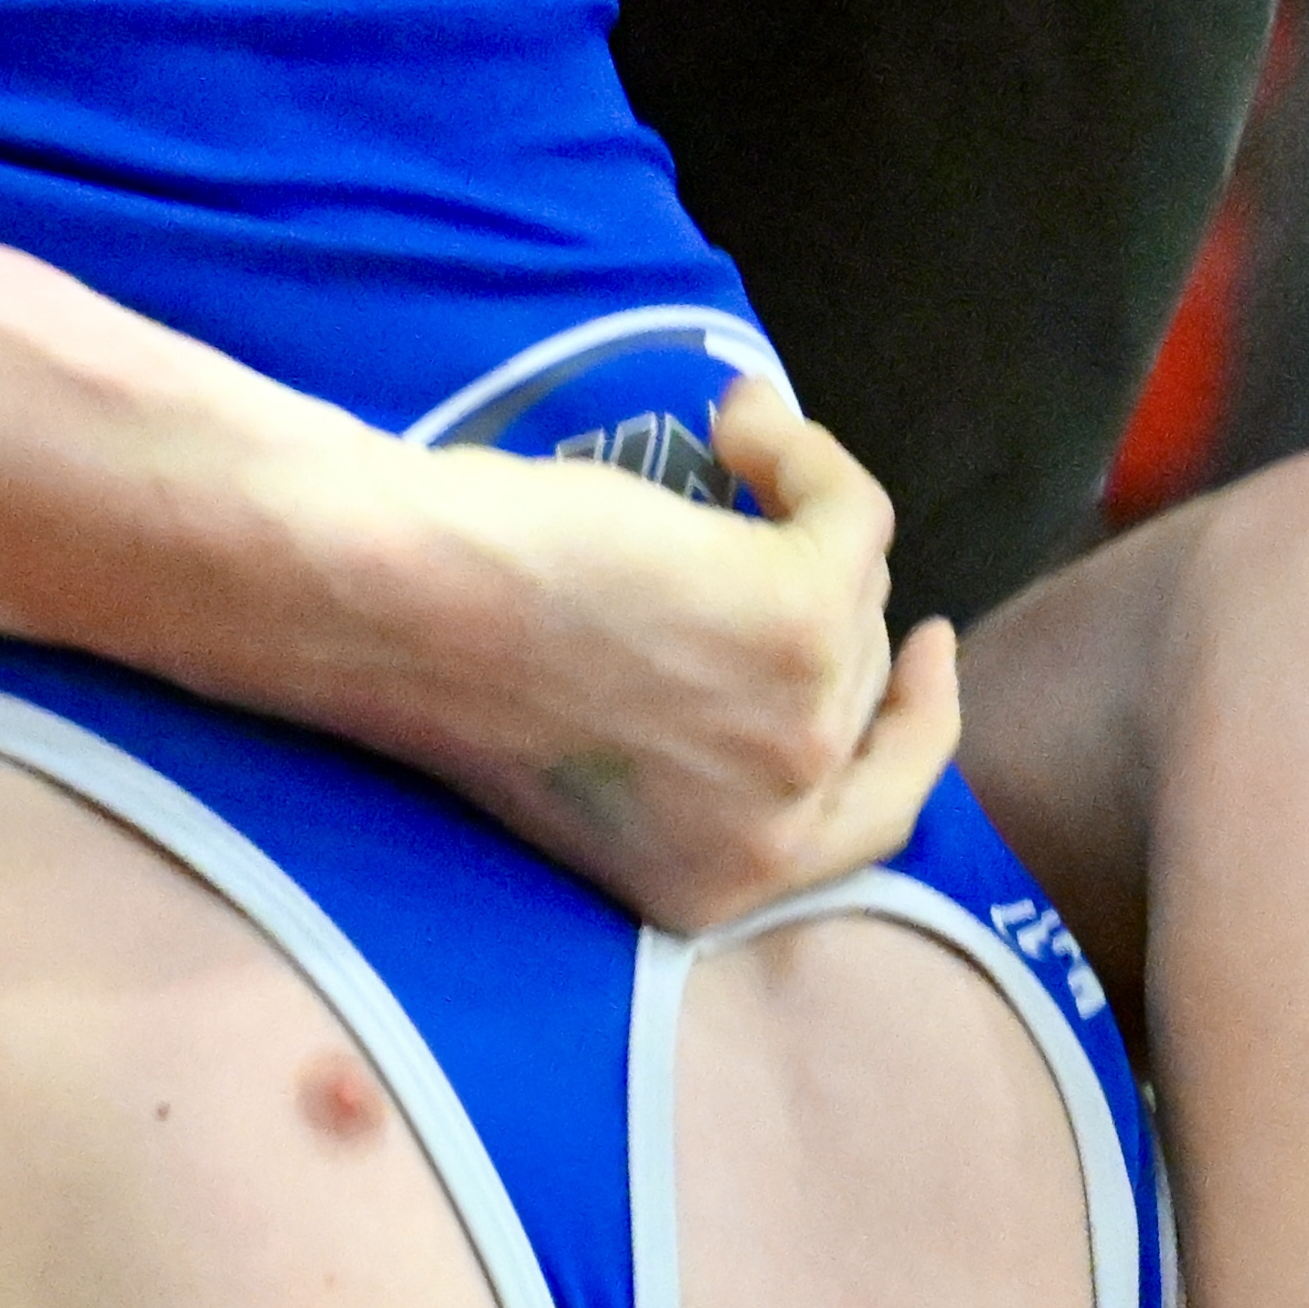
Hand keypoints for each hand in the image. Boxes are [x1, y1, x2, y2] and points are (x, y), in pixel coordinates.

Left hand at [339, 385, 959, 930]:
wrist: (389, 609)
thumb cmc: (449, 663)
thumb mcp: (604, 756)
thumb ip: (704, 751)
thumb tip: (786, 657)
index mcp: (718, 889)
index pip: (869, 823)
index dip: (907, 732)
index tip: (919, 656)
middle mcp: (775, 836)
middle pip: (866, 693)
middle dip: (835, 602)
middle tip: (811, 526)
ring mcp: (798, 730)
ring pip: (860, 595)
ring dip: (808, 512)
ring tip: (730, 448)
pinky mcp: (801, 618)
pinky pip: (854, 512)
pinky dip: (803, 452)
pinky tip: (738, 418)